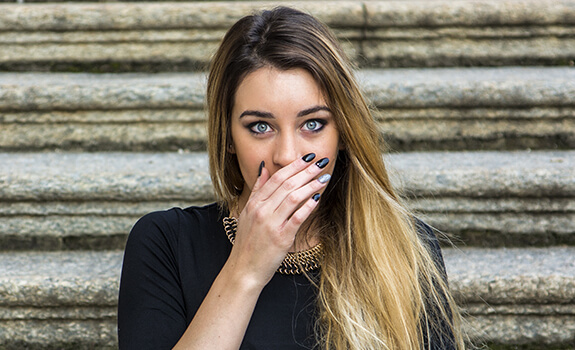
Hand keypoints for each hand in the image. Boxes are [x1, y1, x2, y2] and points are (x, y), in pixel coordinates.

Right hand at [227, 154, 329, 285]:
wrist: (243, 270)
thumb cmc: (248, 243)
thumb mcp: (247, 213)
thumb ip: (257, 190)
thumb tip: (264, 168)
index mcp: (254, 203)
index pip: (276, 178)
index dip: (293, 166)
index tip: (307, 158)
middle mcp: (261, 211)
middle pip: (286, 184)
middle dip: (306, 171)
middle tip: (321, 162)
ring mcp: (271, 224)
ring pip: (293, 197)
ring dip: (310, 185)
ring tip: (324, 177)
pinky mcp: (281, 238)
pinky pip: (297, 218)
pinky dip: (308, 206)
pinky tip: (318, 198)